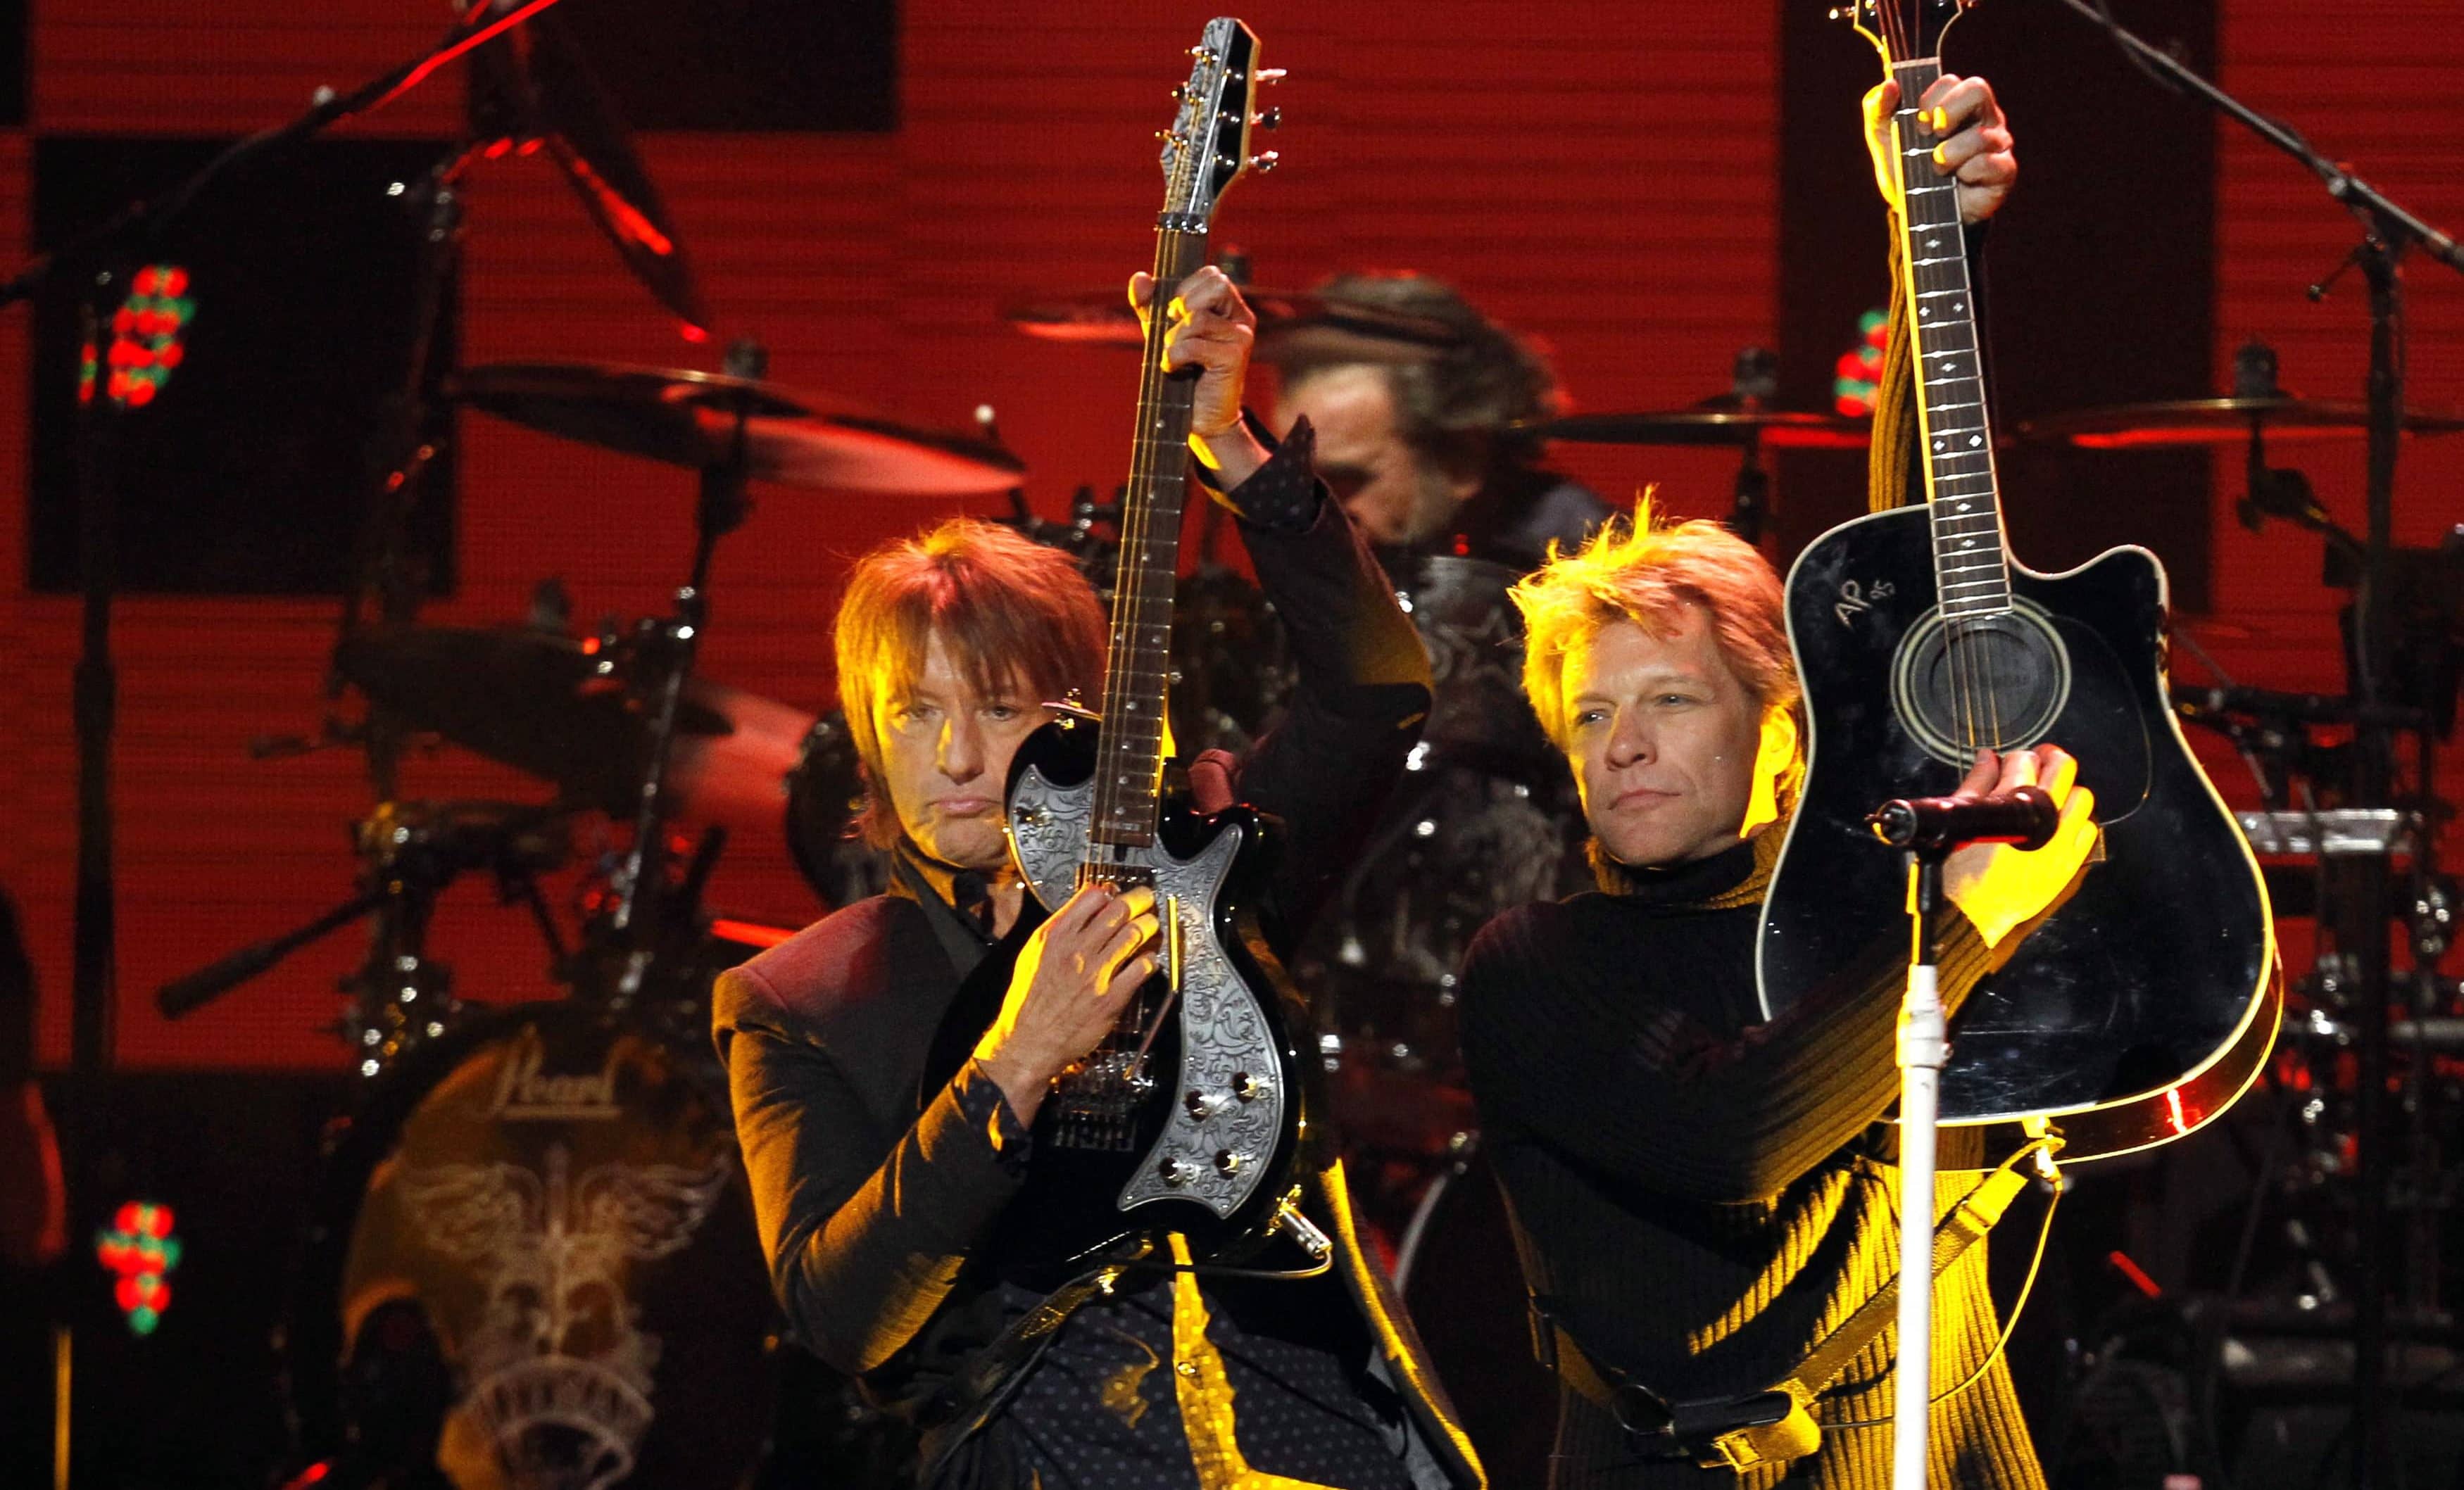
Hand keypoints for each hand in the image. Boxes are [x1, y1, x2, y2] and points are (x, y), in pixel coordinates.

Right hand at [973, 884, 1161, 1123]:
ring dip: (1149, 926)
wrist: (1028, 1042)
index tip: (1118, 894)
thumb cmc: (1030, 999)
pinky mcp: (1111, 998)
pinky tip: (1147, 959)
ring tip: (1151, 927)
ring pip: (1135, 934)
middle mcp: (1076, 951)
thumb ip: (1061, 926)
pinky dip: (1150, 959)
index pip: (1093, 896)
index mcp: (1054, 936)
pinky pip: (1142, 968)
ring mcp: (1095, 975)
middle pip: (1120, 910)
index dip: (1111, 892)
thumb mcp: (1034, 954)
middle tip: (1146, 901)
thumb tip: (1089, 904)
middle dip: (1140, 900)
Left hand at [1130, 265, 1271, 485]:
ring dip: (1174, 339)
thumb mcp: (1161, 332)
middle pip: (1215, 284)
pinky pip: (1193, 344)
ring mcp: (1241, 336)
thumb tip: (1139, 278)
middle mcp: (1240, 317)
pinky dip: (1174, 357)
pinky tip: (1176, 369)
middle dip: (1184, 305)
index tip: (1173, 313)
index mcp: (1228, 306)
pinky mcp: (1235, 357)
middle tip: (1175, 330)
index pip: (1212, 274)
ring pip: (1197, 318)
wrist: (1199, 417)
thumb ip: (1149, 304)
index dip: (1186, 288)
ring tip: (1175, 358)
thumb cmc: (1183, 371)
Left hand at [1863, 73, 2016, 225]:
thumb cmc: (1905, 168)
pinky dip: (1970, 171)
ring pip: (1983, 134)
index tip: (1917, 122)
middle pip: (1977, 89)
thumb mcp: (1883, 138)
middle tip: (1931, 134)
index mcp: (1955, 103)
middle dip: (1948, 111)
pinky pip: (1993, 164)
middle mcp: (1981, 117)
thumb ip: (1878, 109)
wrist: (1916, 214)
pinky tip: (1959, 179)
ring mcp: (1997, 143)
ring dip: (1952, 152)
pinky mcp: (2003, 172)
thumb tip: (1888, 85)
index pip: (1950, 82)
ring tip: (1937, 167)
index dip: (1930, 98)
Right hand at [1941, 743, 2097, 947]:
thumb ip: (1977, 784)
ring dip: (2066, 791)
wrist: (1967, 913)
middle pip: (2063, 770)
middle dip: (2050, 759)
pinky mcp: (2068, 864)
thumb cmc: (1957, 869)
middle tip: (2039, 761)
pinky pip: (2087, 831)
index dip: (2016, 756)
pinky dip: (2077, 822)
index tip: (2009, 762)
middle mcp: (2043, 820)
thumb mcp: (1962, 819)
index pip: (2025, 761)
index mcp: (2012, 805)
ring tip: (2049, 797)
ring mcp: (2061, 842)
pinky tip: (2059, 825)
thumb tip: (1988, 758)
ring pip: (2082, 798)